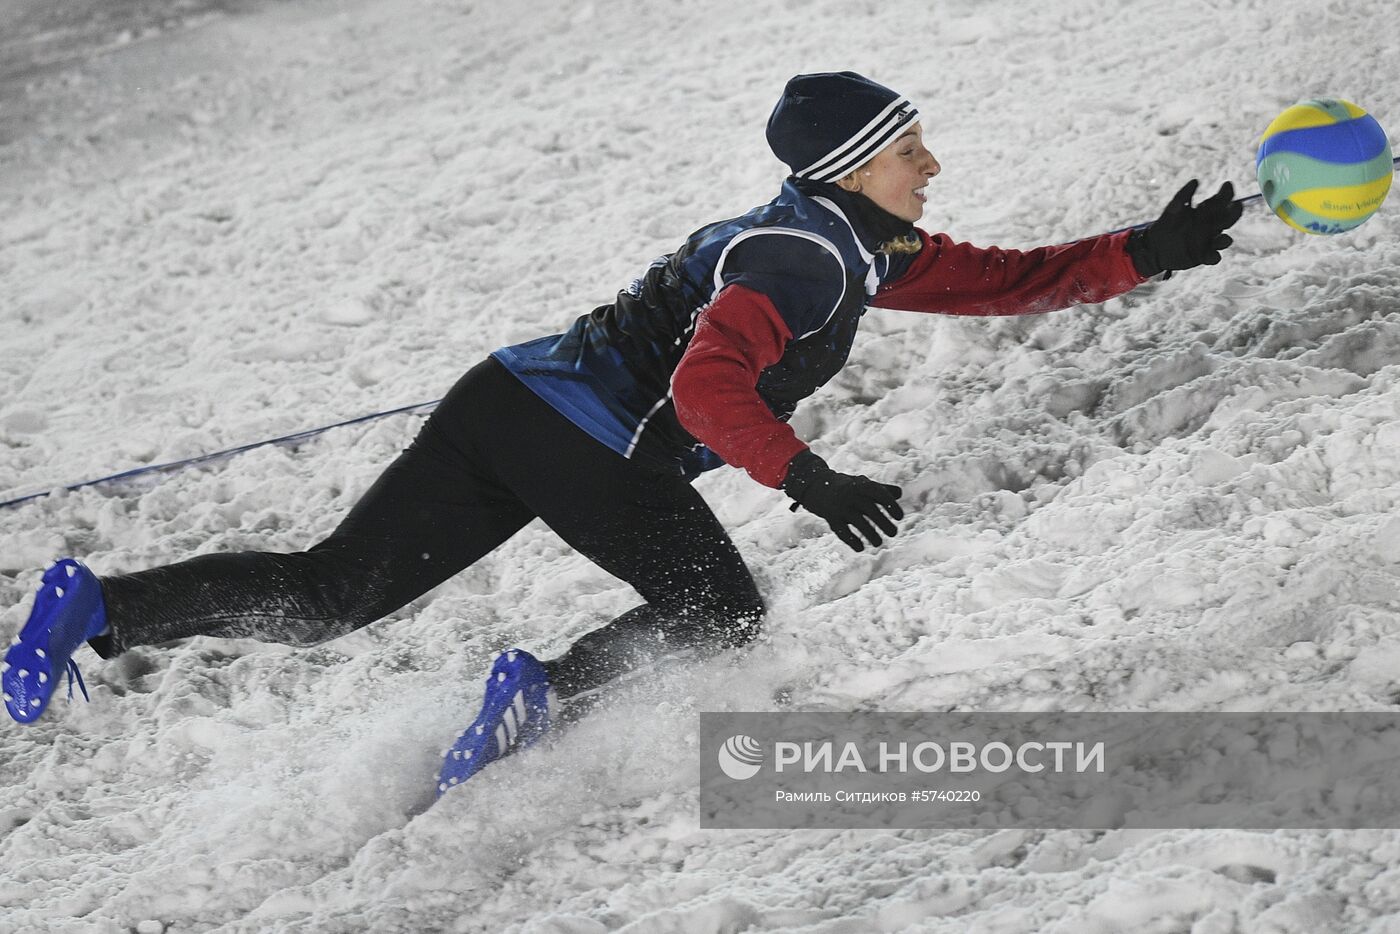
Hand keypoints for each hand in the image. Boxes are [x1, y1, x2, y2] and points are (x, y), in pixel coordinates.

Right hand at [781, 451, 903, 551]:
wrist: (817, 486)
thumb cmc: (846, 486)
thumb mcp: (862, 484)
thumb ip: (881, 489)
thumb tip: (899, 494)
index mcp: (861, 485)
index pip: (879, 494)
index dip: (891, 505)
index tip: (900, 517)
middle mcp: (851, 495)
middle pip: (870, 510)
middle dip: (884, 523)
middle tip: (894, 533)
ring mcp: (840, 507)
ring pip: (858, 522)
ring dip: (870, 534)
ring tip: (879, 543)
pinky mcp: (830, 518)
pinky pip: (842, 531)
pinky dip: (851, 541)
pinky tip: (861, 548)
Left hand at [1126, 179, 1243, 277]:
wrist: (1153, 249)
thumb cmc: (1164, 226)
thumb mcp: (1171, 210)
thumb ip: (1182, 196)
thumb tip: (1195, 181)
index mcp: (1204, 212)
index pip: (1220, 201)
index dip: (1226, 193)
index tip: (1227, 185)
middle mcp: (1210, 226)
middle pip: (1227, 219)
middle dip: (1234, 212)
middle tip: (1237, 205)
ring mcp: (1208, 241)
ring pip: (1223, 240)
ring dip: (1225, 240)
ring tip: (1223, 239)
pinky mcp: (1203, 256)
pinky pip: (1213, 257)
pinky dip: (1214, 256)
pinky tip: (1211, 256)